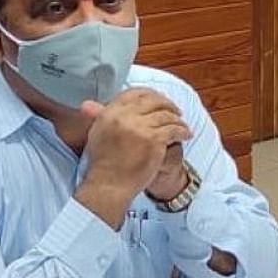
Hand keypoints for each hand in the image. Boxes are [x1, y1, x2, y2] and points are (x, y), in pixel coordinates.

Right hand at [74, 89, 192, 226]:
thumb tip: (90, 104)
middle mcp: (124, 116)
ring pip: (166, 115)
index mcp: (110, 112)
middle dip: (167, 104)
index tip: (158, 99)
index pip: (134, 93)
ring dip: (178, 119)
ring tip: (182, 124)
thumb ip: (100, 116)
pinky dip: (183, 130)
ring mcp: (140, 127)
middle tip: (175, 110)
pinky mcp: (153, 140)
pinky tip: (186, 134)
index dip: (150, 95)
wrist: (109, 185)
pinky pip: (174, 129)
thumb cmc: (103, 163)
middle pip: (153, 101)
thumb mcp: (96, 133)